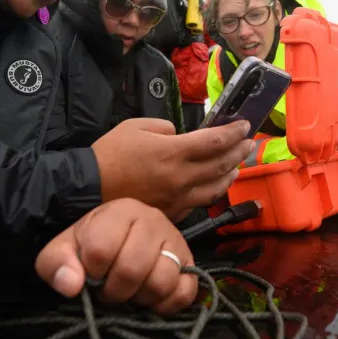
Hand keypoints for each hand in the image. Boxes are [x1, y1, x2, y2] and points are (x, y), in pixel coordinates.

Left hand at [34, 198, 196, 313]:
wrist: (120, 240)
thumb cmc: (90, 246)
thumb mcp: (63, 250)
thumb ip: (57, 264)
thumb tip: (71, 285)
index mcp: (120, 212)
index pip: (101, 250)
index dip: (91, 272)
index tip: (91, 274)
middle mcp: (153, 220)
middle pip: (132, 270)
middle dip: (114, 290)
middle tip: (108, 289)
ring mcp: (176, 242)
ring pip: (161, 282)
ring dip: (140, 297)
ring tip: (131, 291)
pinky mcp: (191, 264)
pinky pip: (185, 292)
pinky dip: (166, 304)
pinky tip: (151, 299)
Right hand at [92, 118, 254, 220]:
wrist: (88, 189)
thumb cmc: (110, 154)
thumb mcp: (135, 126)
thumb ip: (164, 127)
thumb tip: (179, 135)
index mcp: (174, 152)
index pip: (216, 142)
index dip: (234, 132)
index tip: (245, 125)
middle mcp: (182, 177)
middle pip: (221, 164)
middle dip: (239, 151)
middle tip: (249, 142)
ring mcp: (178, 198)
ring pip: (216, 188)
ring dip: (231, 174)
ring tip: (238, 165)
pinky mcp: (172, 213)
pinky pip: (199, 202)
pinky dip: (213, 191)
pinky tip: (215, 186)